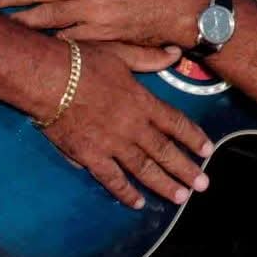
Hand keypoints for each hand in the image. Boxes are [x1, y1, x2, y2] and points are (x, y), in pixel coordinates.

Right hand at [43, 42, 213, 208]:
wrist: (48, 79)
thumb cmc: (82, 61)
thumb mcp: (121, 52)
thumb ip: (149, 58)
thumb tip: (175, 53)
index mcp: (142, 102)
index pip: (176, 123)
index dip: (193, 137)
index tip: (207, 151)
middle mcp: (133, 127)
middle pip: (165, 152)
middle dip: (186, 169)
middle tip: (203, 184)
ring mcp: (113, 145)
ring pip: (144, 170)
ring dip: (164, 185)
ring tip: (181, 198)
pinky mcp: (91, 157)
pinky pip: (112, 179)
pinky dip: (126, 193)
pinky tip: (137, 203)